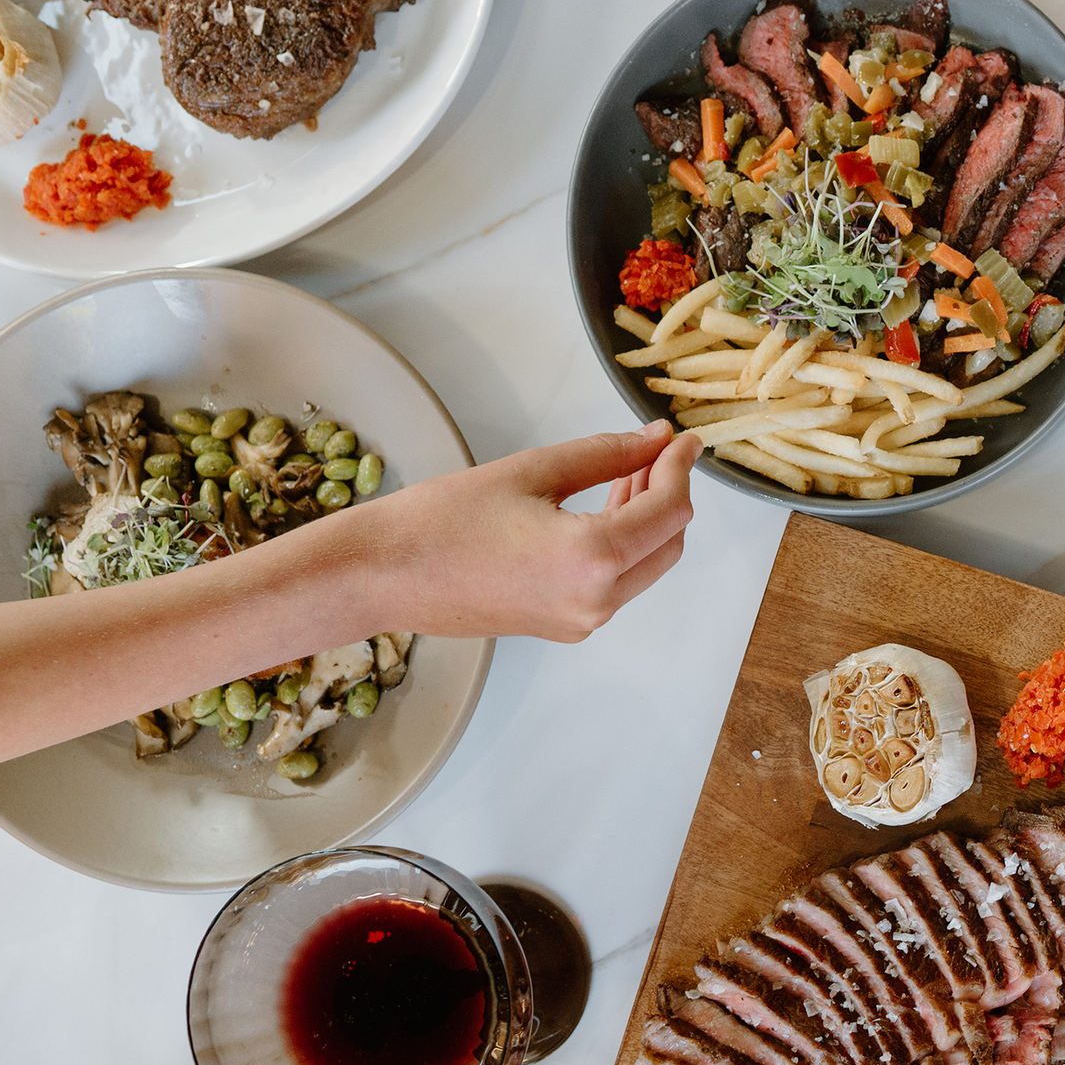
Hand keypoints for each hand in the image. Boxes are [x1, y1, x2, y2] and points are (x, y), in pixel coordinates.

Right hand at [343, 422, 704, 640]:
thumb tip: (655, 440)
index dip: (682, 467)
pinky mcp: (563, 625)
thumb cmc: (440, 522)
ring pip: (645, 564)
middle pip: (668, 543)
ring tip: (627, 470)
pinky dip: (622, 544)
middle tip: (655, 451)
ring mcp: (581, 620)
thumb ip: (605, 455)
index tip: (683, 439)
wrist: (381, 575)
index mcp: (592, 559)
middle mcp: (595, 601)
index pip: (669, 509)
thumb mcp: (532, 472)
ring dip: (647, 518)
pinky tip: (602, 505)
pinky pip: (615, 582)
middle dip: (670, 494)